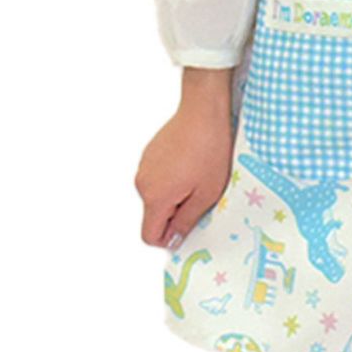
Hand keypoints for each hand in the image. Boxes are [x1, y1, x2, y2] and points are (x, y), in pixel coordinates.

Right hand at [135, 69, 234, 249]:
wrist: (204, 111)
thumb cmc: (209, 150)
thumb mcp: (206, 193)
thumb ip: (186, 221)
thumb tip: (173, 240)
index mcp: (154, 197)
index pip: (149, 235)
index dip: (168, 239)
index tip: (188, 227)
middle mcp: (142, 183)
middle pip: (154, 214)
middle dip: (176, 213)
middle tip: (202, 195)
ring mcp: (144, 166)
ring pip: (157, 195)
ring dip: (176, 194)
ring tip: (199, 175)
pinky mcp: (150, 153)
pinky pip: (158, 177)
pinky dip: (173, 177)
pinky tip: (192, 162)